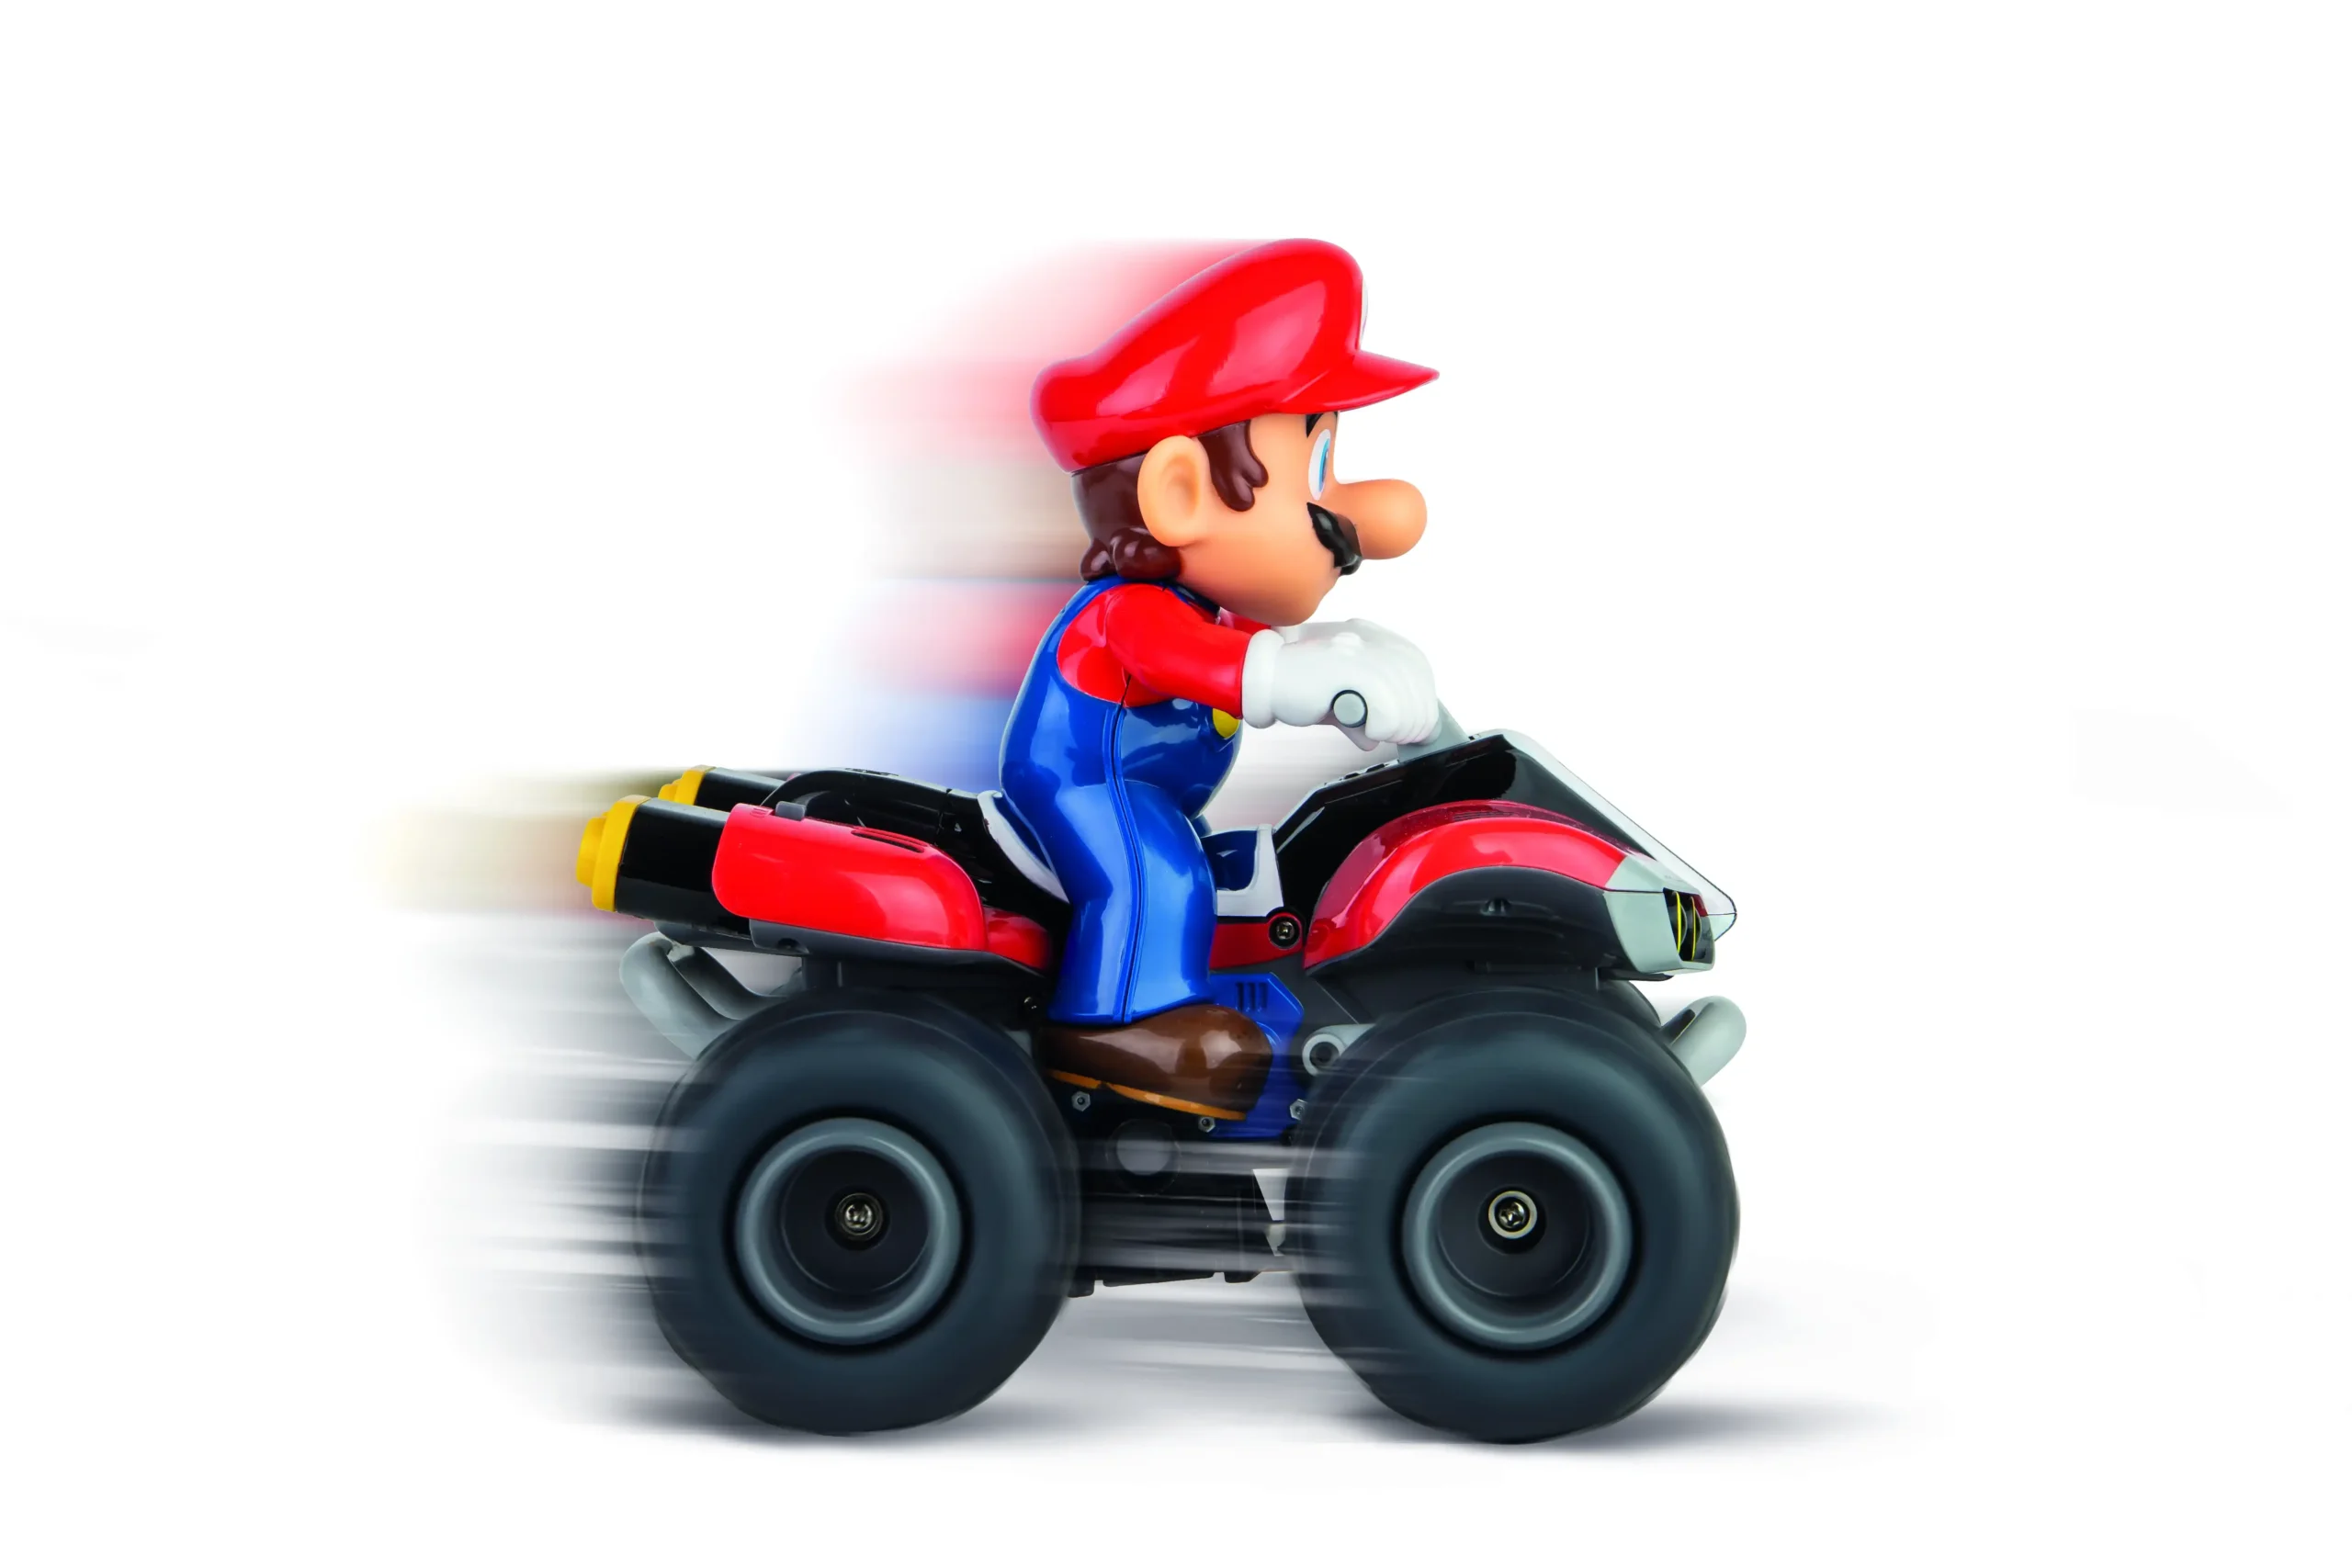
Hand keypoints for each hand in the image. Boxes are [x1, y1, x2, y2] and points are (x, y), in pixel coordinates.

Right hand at [1241, 620, 1438, 745]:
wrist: (1259, 677)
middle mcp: (1370, 638)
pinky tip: (1367, 730)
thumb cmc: (1295, 685)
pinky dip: (1383, 725)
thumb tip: (1383, 734)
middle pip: (1417, 682)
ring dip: (1399, 726)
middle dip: (1415, 719)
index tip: (1414, 728)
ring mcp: (1359, 650)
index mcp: (1372, 637)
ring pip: (1405, 696)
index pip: (1417, 668)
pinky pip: (1385, 705)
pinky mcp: (1347, 667)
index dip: (1422, 703)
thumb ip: (1366, 711)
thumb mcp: (1339, 698)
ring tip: (1378, 734)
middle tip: (1400, 738)